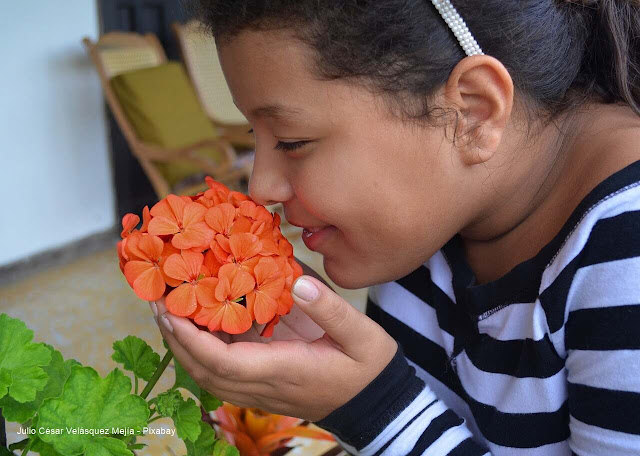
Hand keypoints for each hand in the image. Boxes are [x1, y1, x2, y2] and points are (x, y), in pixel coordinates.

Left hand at [150, 275, 397, 421]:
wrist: (375, 401)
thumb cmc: (369, 367)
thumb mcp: (362, 335)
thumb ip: (330, 309)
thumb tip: (295, 282)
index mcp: (284, 370)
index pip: (224, 363)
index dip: (192, 340)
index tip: (170, 312)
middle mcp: (265, 385)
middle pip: (206, 372)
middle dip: (176, 341)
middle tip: (157, 304)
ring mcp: (262, 389)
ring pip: (210, 376)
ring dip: (185, 348)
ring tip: (169, 312)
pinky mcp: (264, 385)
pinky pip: (223, 374)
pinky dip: (203, 352)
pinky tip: (199, 324)